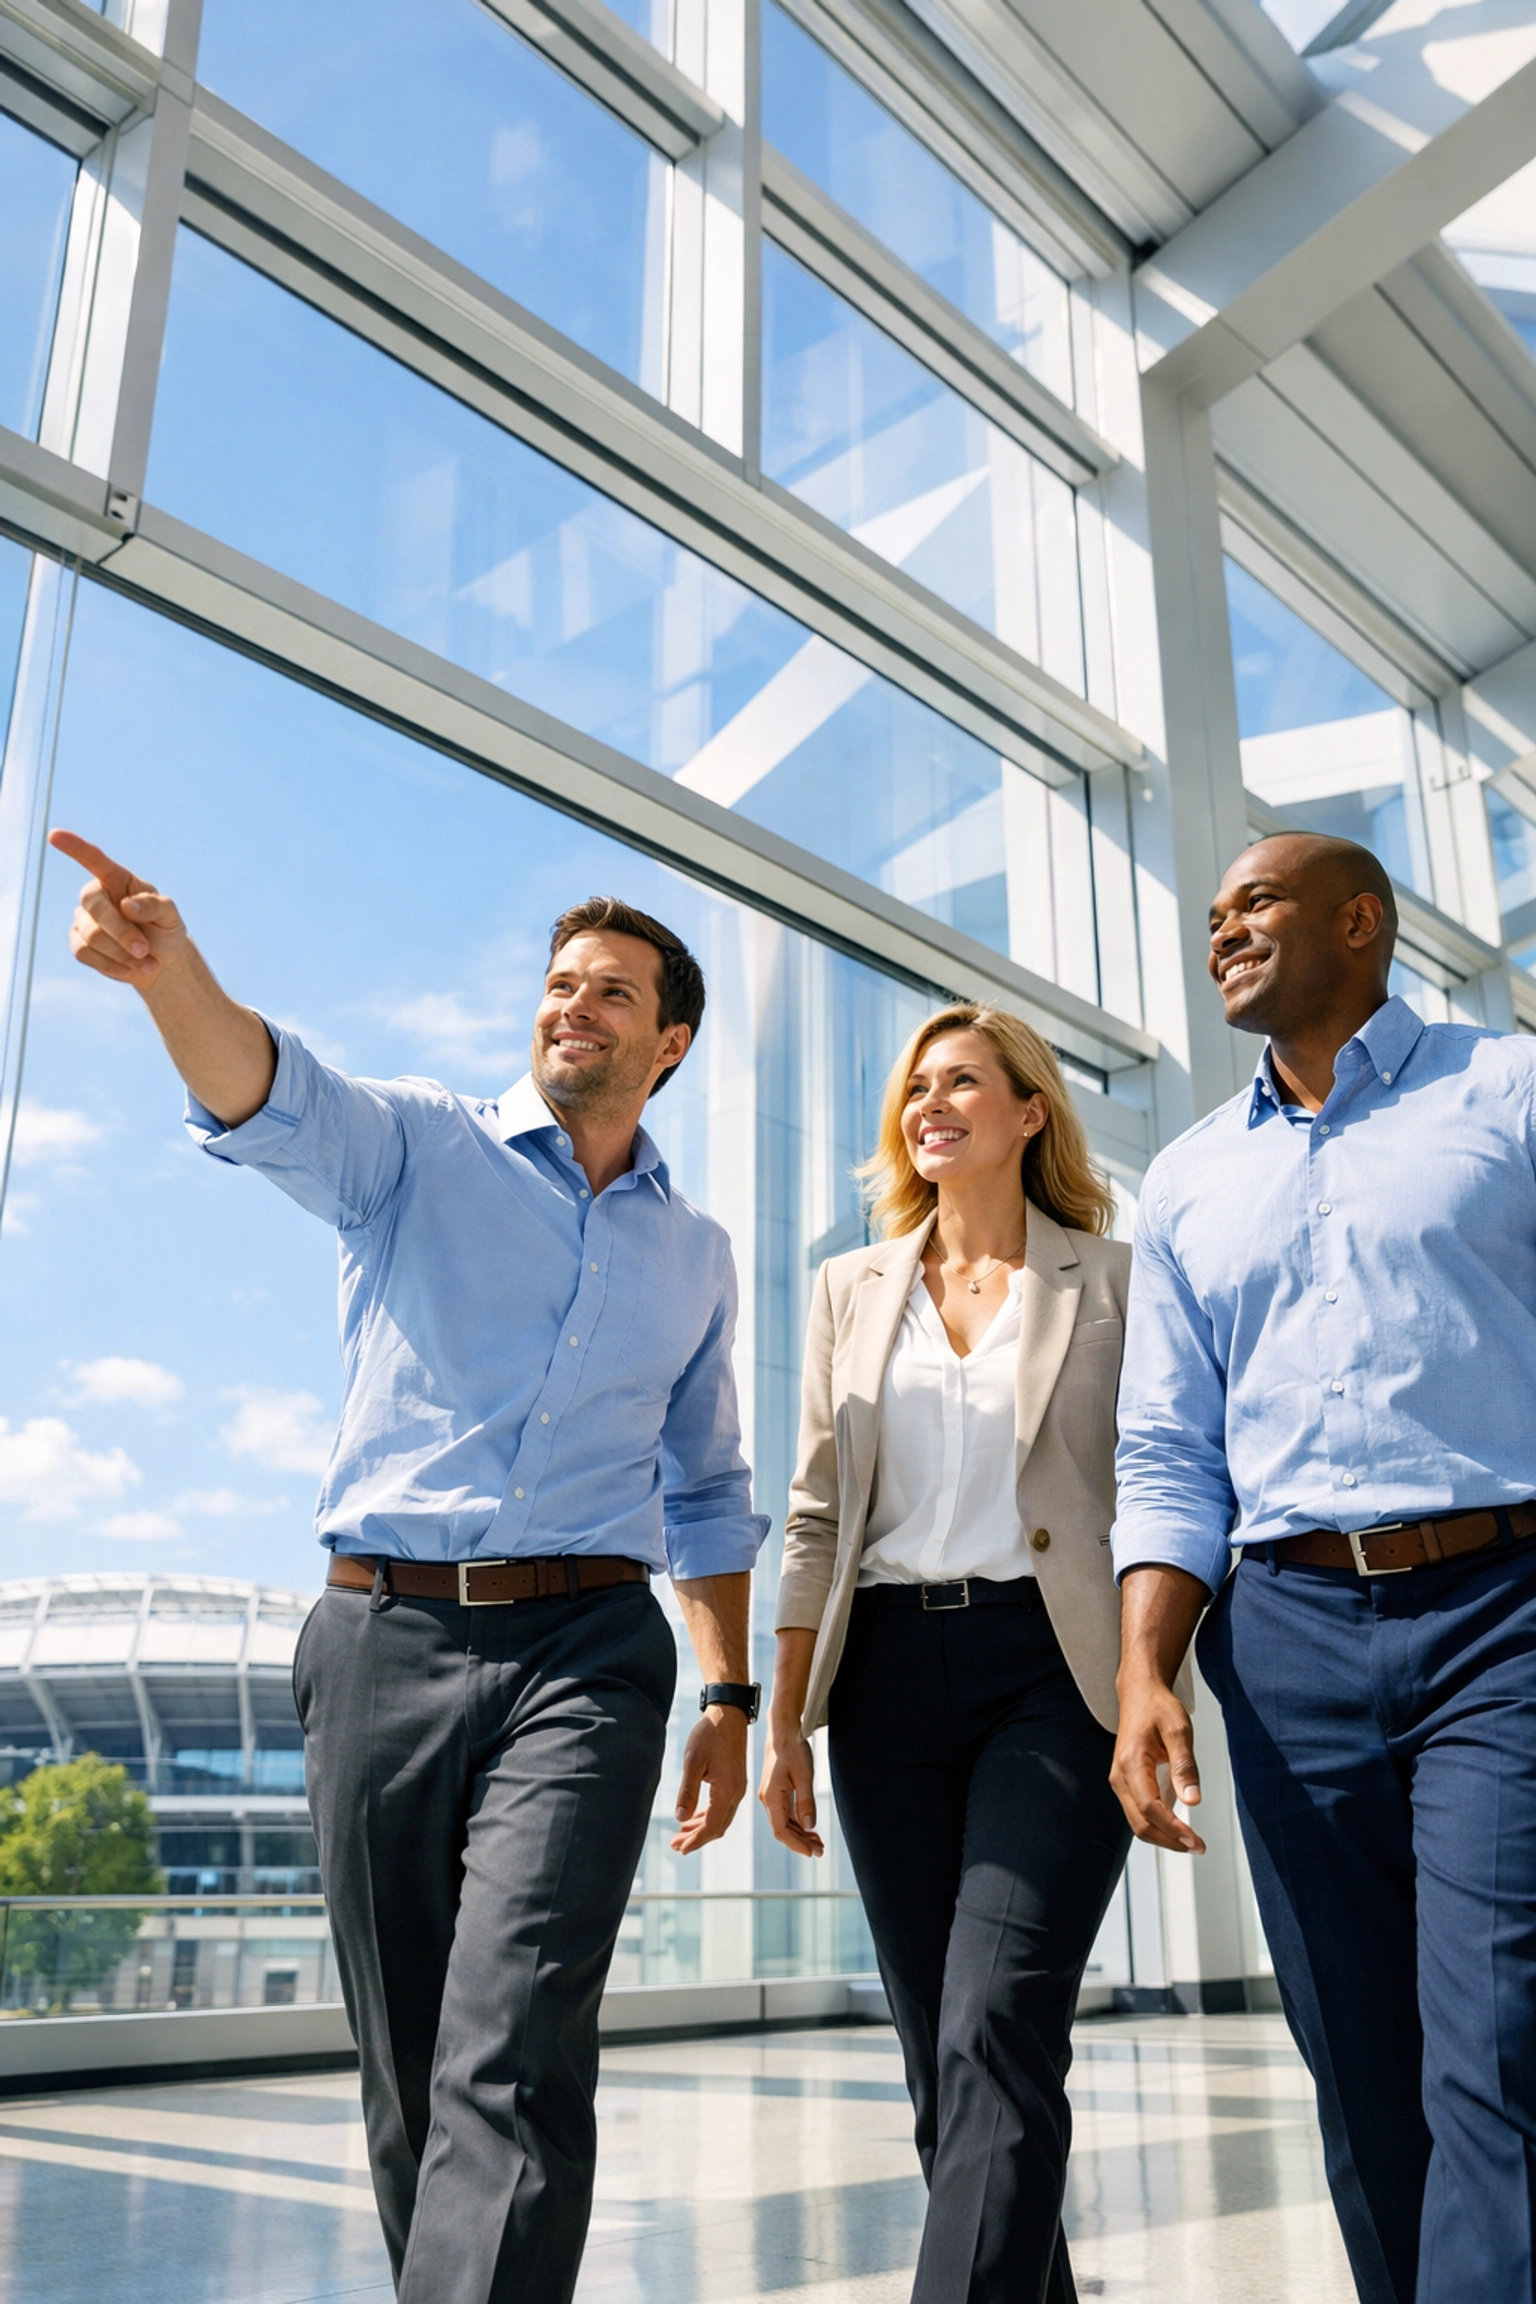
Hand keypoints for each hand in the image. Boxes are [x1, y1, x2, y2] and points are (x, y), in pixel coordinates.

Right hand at [50, 830, 187, 993]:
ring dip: (122, 953)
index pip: (93, 859)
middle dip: (121, 932)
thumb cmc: (165, 931)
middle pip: (94, 906)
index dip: (74, 847)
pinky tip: (130, 968)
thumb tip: (127, 905)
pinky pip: (85, 953)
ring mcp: (84, 919)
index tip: (54, 835)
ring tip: (147, 962)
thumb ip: (154, 906)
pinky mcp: (79, 943)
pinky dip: (112, 965)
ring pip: (91, 935)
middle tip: (144, 950)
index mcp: (118, 880)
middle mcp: (97, 895)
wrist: (161, 962)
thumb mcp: (171, 916)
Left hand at [670, 1705, 747, 1853]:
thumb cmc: (710, 1734)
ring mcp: (737, 1787)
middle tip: (675, 1846)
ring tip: (680, 1834)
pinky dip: (707, 1815)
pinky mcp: (734, 1781)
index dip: (696, 1840)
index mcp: (728, 1790)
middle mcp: (736, 1793)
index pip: (712, 1826)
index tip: (680, 1848)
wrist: (728, 1713)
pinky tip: (693, 1817)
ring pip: (720, 1818)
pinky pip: (722, 1807)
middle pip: (717, 1827)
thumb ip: (687, 1791)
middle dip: (696, 1838)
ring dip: (701, 1828)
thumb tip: (680, 1817)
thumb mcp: (693, 1761)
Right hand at [758, 1716, 823, 1856]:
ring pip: (783, 1823)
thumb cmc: (793, 1749)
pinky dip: (797, 1823)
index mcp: (771, 1796)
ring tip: (818, 1842)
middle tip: (820, 1851)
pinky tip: (809, 1827)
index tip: (812, 1853)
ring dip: (799, 1834)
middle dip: (800, 1842)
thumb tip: (810, 1826)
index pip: (781, 1830)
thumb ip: (806, 1802)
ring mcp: (770, 1795)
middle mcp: (767, 1799)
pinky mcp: (775, 1791)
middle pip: (782, 1829)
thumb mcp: (804, 1775)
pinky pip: (785, 1813)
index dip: (797, 1844)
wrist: (782, 1730)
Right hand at [1110, 1675, 1205, 1853]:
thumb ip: (1185, 1766)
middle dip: (1169, 1841)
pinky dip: (1157, 1826)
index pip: (1149, 1807)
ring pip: (1137, 1822)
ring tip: (1191, 1842)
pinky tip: (1177, 1828)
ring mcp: (1120, 1781)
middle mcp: (1120, 1776)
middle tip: (1198, 1847)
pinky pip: (1138, 1813)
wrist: (1139, 1694)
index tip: (1194, 1841)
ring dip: (1163, 1837)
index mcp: (1131, 1762)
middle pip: (1140, 1823)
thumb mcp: (1179, 1730)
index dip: (1172, 1829)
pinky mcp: (1126, 1783)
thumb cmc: (1158, 1708)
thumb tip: (1192, 1801)